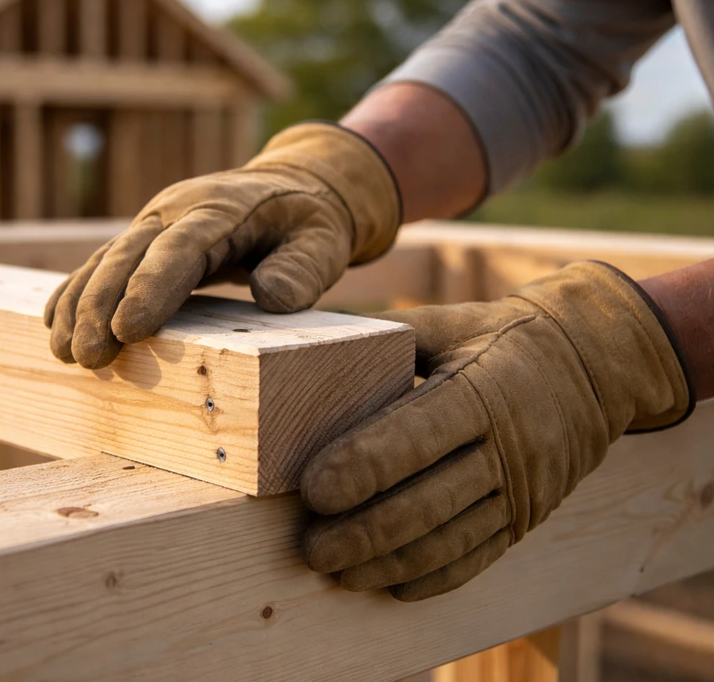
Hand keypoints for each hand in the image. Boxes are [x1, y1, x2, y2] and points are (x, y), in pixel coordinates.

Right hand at [45, 122, 400, 367]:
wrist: (288, 186)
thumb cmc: (307, 222)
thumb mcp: (324, 241)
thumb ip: (303, 269)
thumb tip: (270, 297)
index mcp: (220, 210)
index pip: (181, 248)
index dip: (152, 286)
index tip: (128, 329)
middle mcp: (176, 212)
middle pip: (130, 256)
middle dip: (101, 306)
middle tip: (87, 357)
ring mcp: (153, 223)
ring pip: (107, 261)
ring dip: (79, 305)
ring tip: (62, 352)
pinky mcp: (143, 239)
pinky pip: (103, 264)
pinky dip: (75, 293)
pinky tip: (53, 324)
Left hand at [301, 262, 693, 600]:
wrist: (596, 366)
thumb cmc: (504, 339)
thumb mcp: (454, 322)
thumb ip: (392, 336)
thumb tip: (314, 339)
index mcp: (482, 390)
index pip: (415, 436)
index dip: (363, 468)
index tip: (313, 491)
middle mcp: (507, 447)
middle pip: (427, 503)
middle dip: (362, 533)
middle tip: (309, 548)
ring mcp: (522, 490)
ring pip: (449, 540)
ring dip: (388, 563)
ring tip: (337, 571)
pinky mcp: (527, 519)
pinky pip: (478, 558)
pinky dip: (432, 577)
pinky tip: (390, 584)